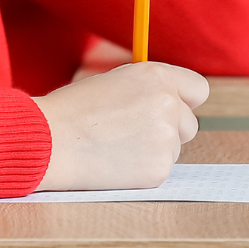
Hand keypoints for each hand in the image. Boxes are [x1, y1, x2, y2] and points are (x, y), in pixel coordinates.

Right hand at [34, 62, 208, 190]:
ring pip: (174, 149)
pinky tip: (115, 163)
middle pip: (189, 124)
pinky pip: (160, 169)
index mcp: (157, 77)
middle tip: (133, 133)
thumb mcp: (114, 81)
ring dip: (154, 150)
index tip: (172, 108)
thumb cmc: (73, 109)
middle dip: (169, 129)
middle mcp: (168, 105)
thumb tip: (170, 99)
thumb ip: (147, 88)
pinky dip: (143, 170)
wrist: (50, 141)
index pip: (198, 89)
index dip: (184, 100)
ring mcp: (166, 139)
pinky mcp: (158, 169)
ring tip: (116, 146)